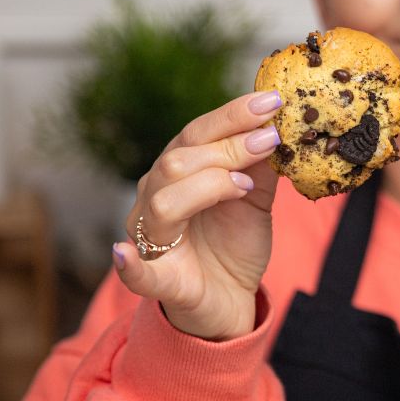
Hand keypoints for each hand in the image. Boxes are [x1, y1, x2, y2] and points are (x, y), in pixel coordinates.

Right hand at [112, 90, 284, 340]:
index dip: (233, 115)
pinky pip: (137, 273)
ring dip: (208, 186)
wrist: (231, 299)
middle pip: (178, 160)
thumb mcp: (256, 197)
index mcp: (177, 172)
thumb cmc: (234, 241)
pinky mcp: (161, 281)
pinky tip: (122, 253)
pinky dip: (128, 264)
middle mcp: (156, 198)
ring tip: (245, 186)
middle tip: (270, 139)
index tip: (271, 101)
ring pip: (164, 202)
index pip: (197, 133)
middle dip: (228, 145)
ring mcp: (152, 239)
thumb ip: (261, 165)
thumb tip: (276, 124)